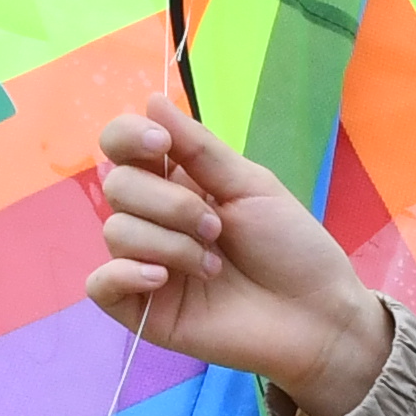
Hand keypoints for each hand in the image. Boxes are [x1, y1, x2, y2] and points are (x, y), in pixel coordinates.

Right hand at [85, 105, 393, 415]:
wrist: (314, 315)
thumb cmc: (291, 248)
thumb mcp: (251, 186)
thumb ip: (198, 148)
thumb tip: (151, 101)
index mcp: (177, 182)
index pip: (122, 146)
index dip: (129, 137)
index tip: (162, 145)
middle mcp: (154, 219)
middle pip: (117, 186)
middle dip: (170, 203)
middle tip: (217, 228)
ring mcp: (144, 264)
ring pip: (116, 231)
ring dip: (169, 243)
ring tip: (213, 267)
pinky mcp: (142, 309)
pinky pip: (100, 283)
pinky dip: (126, 274)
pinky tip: (162, 280)